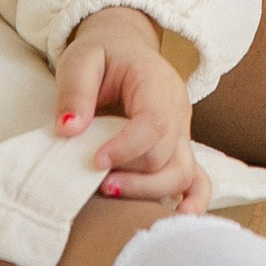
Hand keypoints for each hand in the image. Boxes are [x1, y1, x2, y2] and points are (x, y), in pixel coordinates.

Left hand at [52, 7, 204, 210]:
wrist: (123, 48)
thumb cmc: (101, 55)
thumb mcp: (80, 59)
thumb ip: (75, 91)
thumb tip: (68, 129)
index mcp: (157, 83)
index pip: (154, 123)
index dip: (126, 148)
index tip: (94, 161)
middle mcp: (177, 110)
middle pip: (165, 155)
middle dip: (130, 174)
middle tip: (92, 179)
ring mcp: (182, 133)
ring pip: (181, 173)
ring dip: (149, 191)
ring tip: (111, 191)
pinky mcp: (179, 150)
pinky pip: (197, 179)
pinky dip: (192, 201)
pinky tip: (178, 218)